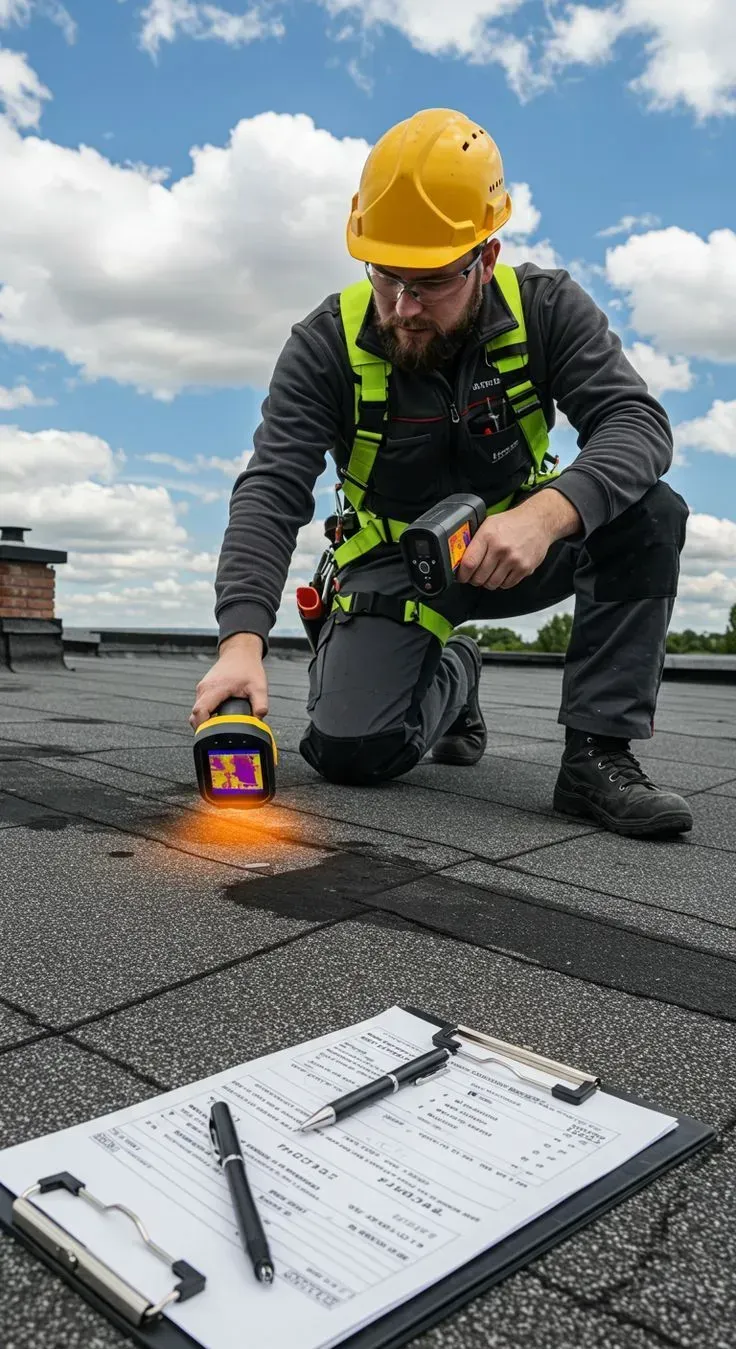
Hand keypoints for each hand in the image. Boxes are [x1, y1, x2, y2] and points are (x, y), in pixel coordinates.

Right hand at [189, 633, 267, 728]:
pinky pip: (201, 705)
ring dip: (206, 720)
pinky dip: (207, 713)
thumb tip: (258, 720)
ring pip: (197, 710)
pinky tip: (220, 716)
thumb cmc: (247, 667)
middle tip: (218, 735)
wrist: (240, 652)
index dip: (203, 727)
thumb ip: (260, 704)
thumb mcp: (259, 686)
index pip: (199, 712)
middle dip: (204, 727)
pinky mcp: (204, 689)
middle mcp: (204, 688)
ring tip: (221, 726)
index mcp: (214, 688)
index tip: (212, 735)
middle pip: (195, 714)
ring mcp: (202, 688)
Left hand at [457, 489, 580, 589]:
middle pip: (479, 577)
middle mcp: (501, 548)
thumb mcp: (488, 524)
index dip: (462, 574)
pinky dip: (502, 582)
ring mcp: (514, 560)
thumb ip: (475, 541)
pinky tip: (503, 571)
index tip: (461, 576)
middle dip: (474, 579)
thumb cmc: (511, 523)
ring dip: (488, 582)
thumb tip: (460, 559)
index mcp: (488, 536)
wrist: (538, 522)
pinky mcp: (525, 568)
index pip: (469, 563)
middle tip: (475, 575)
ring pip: (492, 584)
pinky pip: (507, 584)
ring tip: (490, 572)